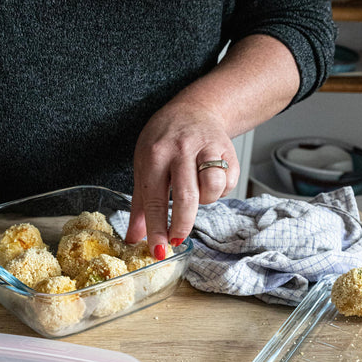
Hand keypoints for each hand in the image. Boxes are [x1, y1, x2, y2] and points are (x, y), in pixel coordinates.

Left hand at [125, 97, 238, 256]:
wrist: (194, 109)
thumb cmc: (164, 141)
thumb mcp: (143, 166)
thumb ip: (140, 205)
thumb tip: (134, 238)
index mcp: (154, 155)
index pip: (154, 199)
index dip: (157, 229)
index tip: (159, 251)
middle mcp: (181, 149)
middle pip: (186, 197)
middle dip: (182, 225)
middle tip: (177, 239)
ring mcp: (206, 147)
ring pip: (212, 188)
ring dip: (205, 201)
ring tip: (196, 195)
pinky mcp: (227, 150)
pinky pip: (228, 183)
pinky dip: (220, 190)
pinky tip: (209, 182)